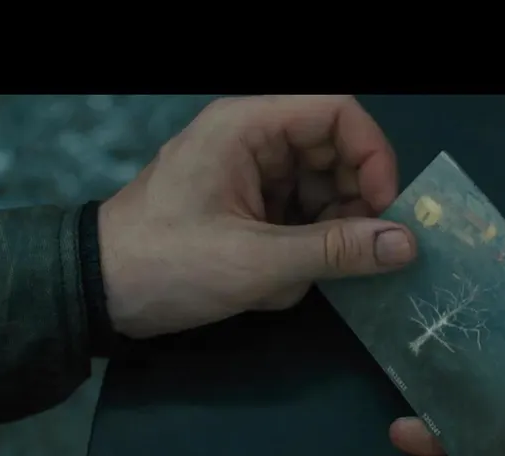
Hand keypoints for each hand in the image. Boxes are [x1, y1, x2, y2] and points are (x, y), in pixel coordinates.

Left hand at [97, 95, 415, 337]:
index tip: (384, 210)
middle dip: (349, 206)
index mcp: (248, 127)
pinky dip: (298, 254)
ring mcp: (249, 176)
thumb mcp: (258, 262)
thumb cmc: (168, 265)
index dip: (373, 155)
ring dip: (321, 239)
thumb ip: (337, 251)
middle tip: (352, 254)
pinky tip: (273, 283)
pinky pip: (298, 220)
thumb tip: (408, 243)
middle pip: (335, 153)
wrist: (97, 295)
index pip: (337, 112)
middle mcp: (253, 141)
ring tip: (293, 276)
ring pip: (321, 193)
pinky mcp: (246, 209)